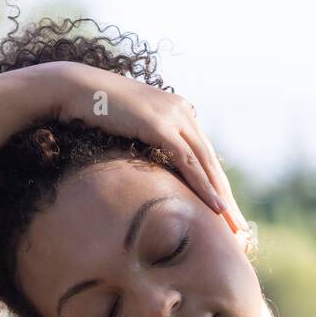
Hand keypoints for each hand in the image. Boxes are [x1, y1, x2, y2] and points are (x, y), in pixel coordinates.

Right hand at [42, 61, 248, 232]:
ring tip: (233, 226)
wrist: (75, 89)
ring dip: (221, 197)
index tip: (224, 212)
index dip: (215, 184)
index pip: (203, 155)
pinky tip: (215, 208)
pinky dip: (203, 186)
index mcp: (179, 112)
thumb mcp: (128, 129)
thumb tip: (146, 168)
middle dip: (225, 196)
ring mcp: (174, 117)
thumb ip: (144, 142)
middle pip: (211, 161)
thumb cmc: (93, 110)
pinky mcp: (161, 126)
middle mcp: (183, 112)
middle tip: (240, 227)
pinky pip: (188, 162)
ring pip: (205, 164)